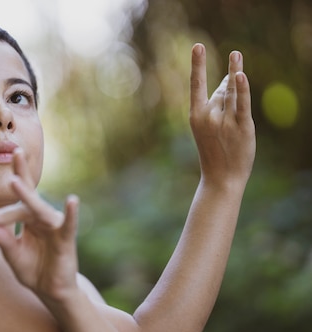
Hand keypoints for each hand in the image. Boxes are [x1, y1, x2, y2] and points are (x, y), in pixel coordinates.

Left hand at [0, 148, 79, 301]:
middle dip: (20, 175)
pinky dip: (72, 213)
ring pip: (39, 209)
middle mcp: (42, 217)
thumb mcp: (12, 254)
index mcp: (28, 218)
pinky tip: (73, 200)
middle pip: (28, 197)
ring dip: (27, 195)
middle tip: (13, 151)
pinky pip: (69, 225)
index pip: (14, 206)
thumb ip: (1, 239)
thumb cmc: (33, 269)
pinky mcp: (66, 239)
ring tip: (14, 181)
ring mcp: (55, 226)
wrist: (51, 291)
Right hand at [189, 43, 255, 189]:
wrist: (221, 178)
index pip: (196, 84)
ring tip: (236, 55)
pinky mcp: (241, 127)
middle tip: (234, 59)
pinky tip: (239, 75)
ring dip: (236, 75)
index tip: (198, 46)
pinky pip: (242, 104)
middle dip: (228, 82)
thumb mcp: (210, 125)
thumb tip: (233, 76)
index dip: (198, 64)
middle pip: (222, 89)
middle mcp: (208, 116)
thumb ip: (220, 101)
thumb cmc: (216, 150)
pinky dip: (242, 89)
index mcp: (195, 116)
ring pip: (232, 93)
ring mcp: (224, 122)